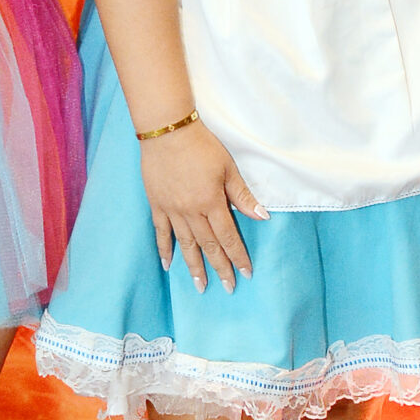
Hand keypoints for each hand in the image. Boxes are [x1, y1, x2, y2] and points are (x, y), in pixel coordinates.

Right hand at [140, 122, 267, 293]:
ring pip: (185, 244)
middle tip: (228, 288)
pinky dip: (165, 249)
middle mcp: (191, 211)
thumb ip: (242, 196)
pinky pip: (161, 232)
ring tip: (201, 286)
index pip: (228, 237)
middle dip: (220, 268)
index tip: (246, 273)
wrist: (167, 131)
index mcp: (211, 202)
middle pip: (208, 246)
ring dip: (194, 267)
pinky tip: (168, 265)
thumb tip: (262, 217)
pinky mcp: (157, 204)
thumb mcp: (228, 168)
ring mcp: (171, 210)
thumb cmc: (201, 146)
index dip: (238, 256)